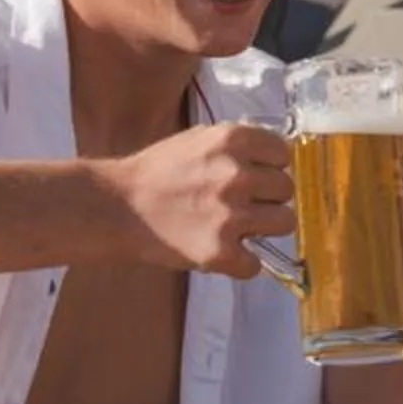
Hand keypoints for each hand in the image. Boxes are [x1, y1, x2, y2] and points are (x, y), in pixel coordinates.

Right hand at [100, 122, 293, 277]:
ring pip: (284, 223)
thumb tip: (275, 159)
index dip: (270, 166)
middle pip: (286, 189)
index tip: (255, 176)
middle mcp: (236, 175)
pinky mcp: (220, 252)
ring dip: (264, 228)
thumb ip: (237, 146)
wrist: (116, 206)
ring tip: (237, 227)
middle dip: (267, 197)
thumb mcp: (199, 139)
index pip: (282, 154)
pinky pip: (256, 264)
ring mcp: (230, 215)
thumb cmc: (156, 172)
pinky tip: (221, 252)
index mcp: (232, 141)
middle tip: (242, 204)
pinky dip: (241, 263)